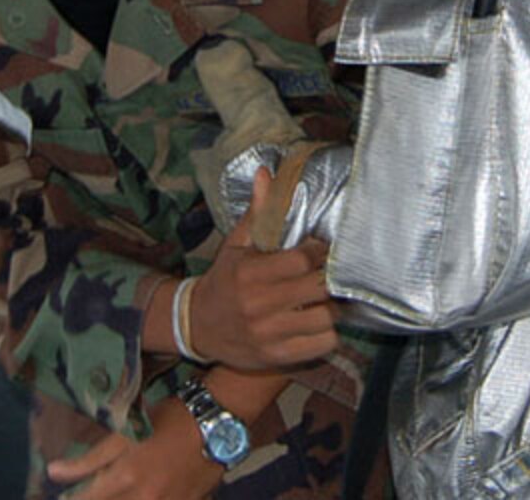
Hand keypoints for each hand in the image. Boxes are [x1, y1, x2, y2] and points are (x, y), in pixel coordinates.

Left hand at [45, 397, 220, 499]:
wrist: (215, 424)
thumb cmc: (167, 421)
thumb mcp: (124, 434)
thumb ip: (88, 459)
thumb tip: (52, 472)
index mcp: (124, 478)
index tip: (54, 498)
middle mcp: (143, 499)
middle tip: (86, 493)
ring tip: (119, 491)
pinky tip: (143, 494)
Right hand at [190, 170, 339, 369]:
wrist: (198, 325)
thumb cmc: (224, 280)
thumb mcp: (236, 245)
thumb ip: (258, 212)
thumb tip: (266, 172)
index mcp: (250, 273)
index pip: (301, 260)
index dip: (318, 253)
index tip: (320, 251)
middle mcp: (259, 305)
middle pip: (318, 289)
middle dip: (329, 279)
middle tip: (330, 274)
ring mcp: (269, 334)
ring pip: (325, 319)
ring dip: (331, 308)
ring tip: (325, 300)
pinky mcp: (277, 357)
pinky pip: (321, 345)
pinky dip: (327, 334)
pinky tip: (318, 323)